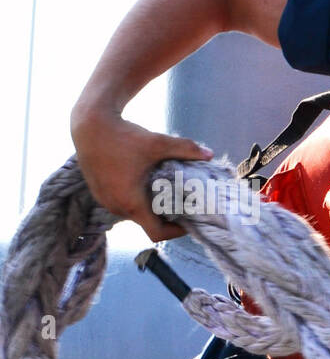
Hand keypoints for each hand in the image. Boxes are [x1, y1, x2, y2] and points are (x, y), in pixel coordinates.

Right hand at [70, 104, 212, 241]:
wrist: (89, 124)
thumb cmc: (123, 135)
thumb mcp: (157, 143)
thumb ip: (185, 149)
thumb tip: (210, 154)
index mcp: (131, 202)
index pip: (156, 234)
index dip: (175, 233)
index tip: (187, 222)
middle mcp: (116, 207)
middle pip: (147, 224)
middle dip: (166, 218)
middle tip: (182, 205)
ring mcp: (105, 201)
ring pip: (134, 215)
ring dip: (150, 209)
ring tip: (166, 195)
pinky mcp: (98, 193)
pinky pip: (121, 206)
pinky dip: (135, 201)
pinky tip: (146, 187)